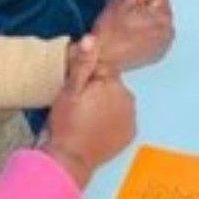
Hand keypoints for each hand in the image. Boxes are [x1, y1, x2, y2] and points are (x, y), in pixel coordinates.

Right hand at [39, 36, 135, 187]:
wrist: (70, 159)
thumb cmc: (67, 124)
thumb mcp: (69, 91)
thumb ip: (82, 64)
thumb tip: (91, 39)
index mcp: (114, 84)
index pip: (103, 71)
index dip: (87, 81)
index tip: (76, 94)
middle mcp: (128, 98)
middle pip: (112, 87)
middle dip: (98, 93)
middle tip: (79, 108)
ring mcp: (131, 117)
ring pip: (117, 103)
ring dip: (106, 107)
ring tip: (86, 120)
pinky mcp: (130, 133)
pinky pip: (122, 120)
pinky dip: (112, 122)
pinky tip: (96, 129)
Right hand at [90, 0, 173, 69]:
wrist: (102, 61)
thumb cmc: (110, 32)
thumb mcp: (121, 1)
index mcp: (164, 16)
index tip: (129, 9)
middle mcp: (169, 31)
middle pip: (159, 6)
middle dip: (145, 9)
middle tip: (127, 21)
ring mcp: (165, 44)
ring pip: (157, 20)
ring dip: (146, 22)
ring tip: (129, 31)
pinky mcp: (158, 54)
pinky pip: (156, 35)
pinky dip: (146, 35)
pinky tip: (132, 40)